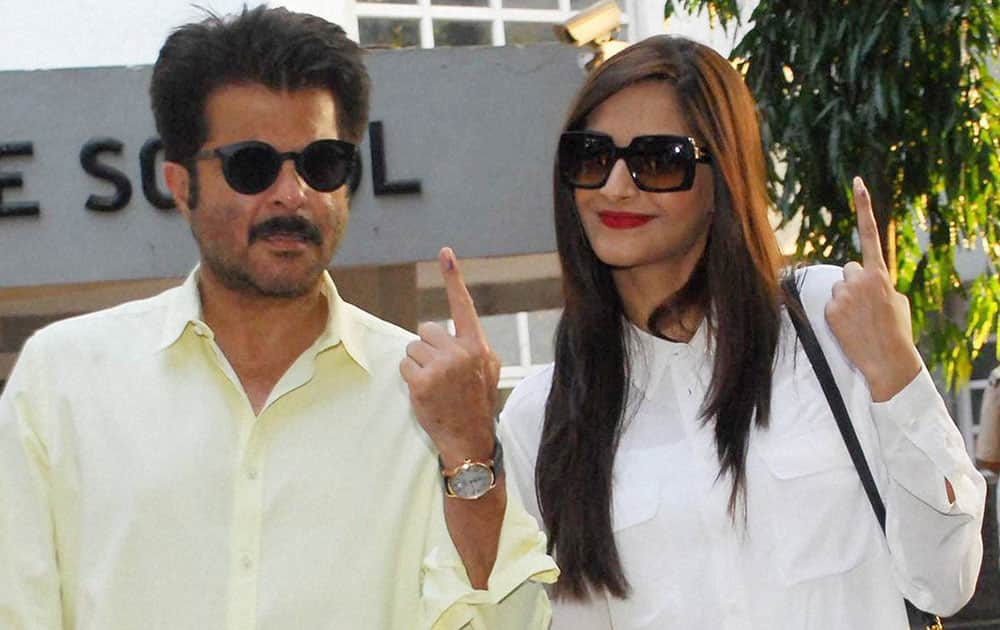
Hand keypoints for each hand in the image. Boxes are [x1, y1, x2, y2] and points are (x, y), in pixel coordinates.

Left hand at [399, 247, 499, 465]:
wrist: (469, 439)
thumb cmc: (475, 403)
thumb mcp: (487, 370)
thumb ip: (473, 346)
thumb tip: (452, 331)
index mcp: (478, 346)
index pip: (462, 306)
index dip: (453, 277)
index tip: (445, 252)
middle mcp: (460, 352)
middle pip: (427, 330)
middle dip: (428, 348)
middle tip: (441, 373)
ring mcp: (440, 367)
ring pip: (413, 348)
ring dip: (418, 364)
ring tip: (435, 385)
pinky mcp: (421, 382)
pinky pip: (404, 365)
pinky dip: (409, 378)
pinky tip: (425, 393)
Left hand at [824, 177, 921, 401]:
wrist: (888, 360)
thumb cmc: (897, 331)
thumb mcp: (898, 301)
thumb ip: (882, 283)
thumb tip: (869, 279)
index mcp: (881, 274)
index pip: (870, 233)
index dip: (863, 206)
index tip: (858, 182)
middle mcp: (861, 278)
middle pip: (848, 269)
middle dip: (854, 283)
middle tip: (865, 306)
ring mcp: (844, 294)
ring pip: (838, 287)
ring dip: (845, 299)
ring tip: (858, 319)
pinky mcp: (830, 309)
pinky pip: (830, 303)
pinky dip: (837, 314)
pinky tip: (849, 326)